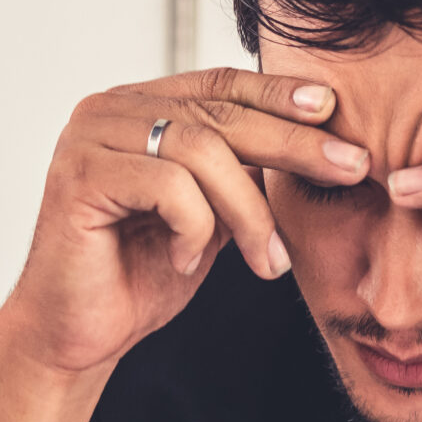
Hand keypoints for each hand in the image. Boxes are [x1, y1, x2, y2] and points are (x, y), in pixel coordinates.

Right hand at [0, 70, 368, 421]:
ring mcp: (90, 138)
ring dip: (249, 210)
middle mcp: (109, 111)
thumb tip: (320, 140)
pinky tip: (186, 262)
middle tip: (348, 167)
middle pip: (219, 111)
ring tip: (269, 260)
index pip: (219, 83)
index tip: (334, 113)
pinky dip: (194, 229)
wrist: (73, 337)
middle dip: (293, 142)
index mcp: (138, 109)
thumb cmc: (134, 278)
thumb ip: (241, 173)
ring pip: (201, 149)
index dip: (280, 93)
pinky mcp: (80, 175)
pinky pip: (170, 185)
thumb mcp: (210, 216)